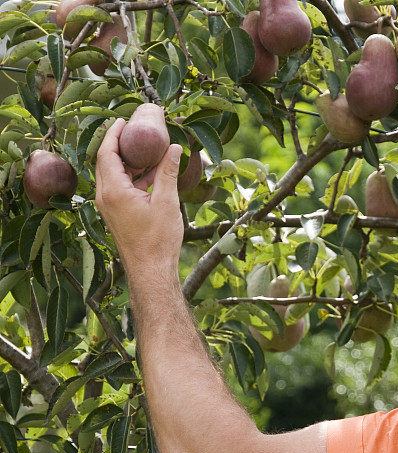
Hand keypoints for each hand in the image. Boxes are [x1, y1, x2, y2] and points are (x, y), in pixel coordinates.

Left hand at [95, 118, 183, 282]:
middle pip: (106, 161)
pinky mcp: (116, 214)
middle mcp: (106, 196)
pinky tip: (151, 175)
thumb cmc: (157, 239)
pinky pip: (119, 187)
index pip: (106, 152)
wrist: (150, 269)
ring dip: (128, 161)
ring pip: (113, 174)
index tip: (124, 120)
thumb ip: (168, 172)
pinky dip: (132, 177)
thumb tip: (174, 148)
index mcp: (114, 190)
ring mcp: (109, 206)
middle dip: (120, 144)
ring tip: (147, 150)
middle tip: (136, 131)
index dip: (114, 134)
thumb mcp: (166, 202)